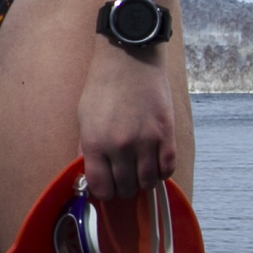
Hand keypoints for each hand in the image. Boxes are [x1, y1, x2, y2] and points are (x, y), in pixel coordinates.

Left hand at [77, 44, 176, 199]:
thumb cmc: (103, 87)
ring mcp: (146, 142)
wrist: (129, 60)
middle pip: (126, 188)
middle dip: (123, 187)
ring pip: (147, 182)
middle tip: (124, 178)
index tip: (107, 187)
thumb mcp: (84, 118)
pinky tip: (155, 164)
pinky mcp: (166, 134)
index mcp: (95, 143)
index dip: (104, 192)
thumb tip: (90, 172)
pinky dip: (162, 172)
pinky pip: (167, 168)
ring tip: (139, 172)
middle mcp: (120, 147)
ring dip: (143, 182)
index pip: (101, 187)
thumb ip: (87, 148)